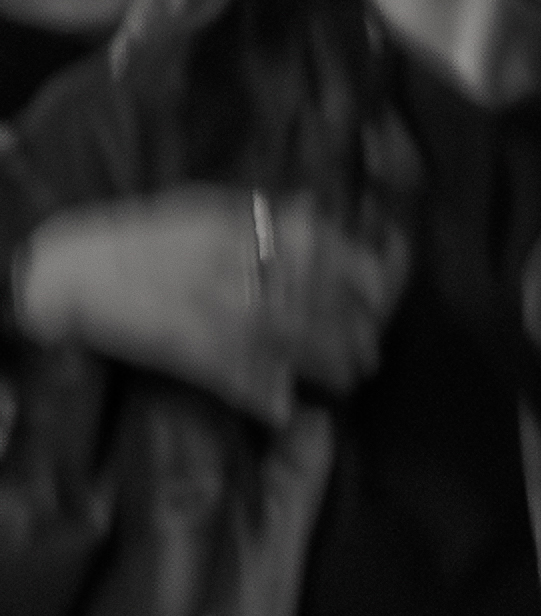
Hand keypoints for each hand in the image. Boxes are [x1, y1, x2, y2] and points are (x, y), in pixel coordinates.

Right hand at [16, 186, 407, 423]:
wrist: (85, 269)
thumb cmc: (149, 233)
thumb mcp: (214, 205)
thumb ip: (268, 211)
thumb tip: (317, 209)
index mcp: (255, 231)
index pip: (331, 254)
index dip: (364, 278)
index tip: (380, 295)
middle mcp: (250, 271)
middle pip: (324, 305)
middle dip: (356, 331)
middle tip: (372, 349)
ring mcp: (228, 315)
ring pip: (298, 345)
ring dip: (330, 365)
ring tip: (351, 378)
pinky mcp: (201, 354)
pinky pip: (249, 380)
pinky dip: (272, 399)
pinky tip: (290, 409)